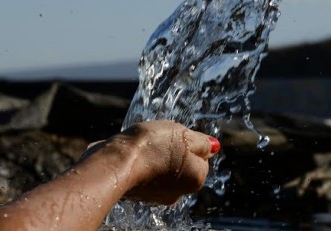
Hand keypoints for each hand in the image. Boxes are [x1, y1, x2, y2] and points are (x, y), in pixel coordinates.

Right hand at [80, 120, 219, 204]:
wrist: (115, 161)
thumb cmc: (152, 146)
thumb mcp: (184, 135)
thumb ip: (202, 142)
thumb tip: (214, 146)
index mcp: (196, 179)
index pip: (201, 156)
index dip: (188, 142)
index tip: (175, 136)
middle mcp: (179, 192)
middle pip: (182, 163)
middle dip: (172, 150)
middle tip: (159, 139)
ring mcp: (158, 195)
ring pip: (163, 167)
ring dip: (156, 155)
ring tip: (144, 145)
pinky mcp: (139, 193)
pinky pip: (145, 173)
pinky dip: (141, 163)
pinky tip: (134, 154)